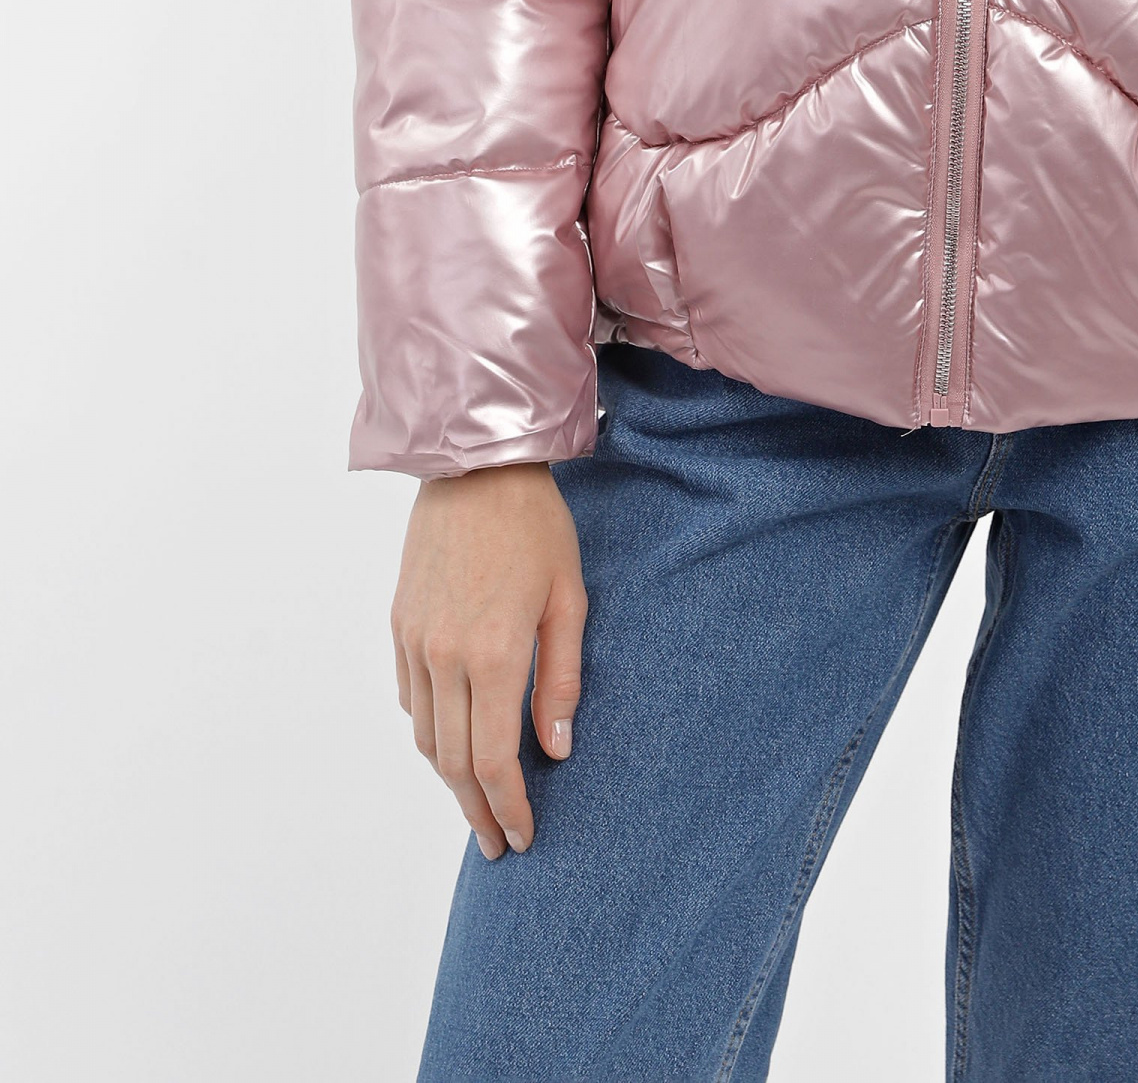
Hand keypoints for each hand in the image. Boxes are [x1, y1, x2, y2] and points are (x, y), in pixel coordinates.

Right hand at [391, 462, 585, 860]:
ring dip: (449, 778)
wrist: (473, 465)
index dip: (508, 809)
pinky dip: (431, 730)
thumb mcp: (568, 599)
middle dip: (477, 812)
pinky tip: (454, 737)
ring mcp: (414, 643)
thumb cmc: (534, 526)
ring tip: (478, 801)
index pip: (494, 762)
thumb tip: (557, 751)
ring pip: (425, 737)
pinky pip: (411, 698)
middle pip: (452, 763)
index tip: (522, 839)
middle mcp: (444, 658)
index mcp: (492, 656)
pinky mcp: (398, 625)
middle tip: (499, 843)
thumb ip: (560, 680)